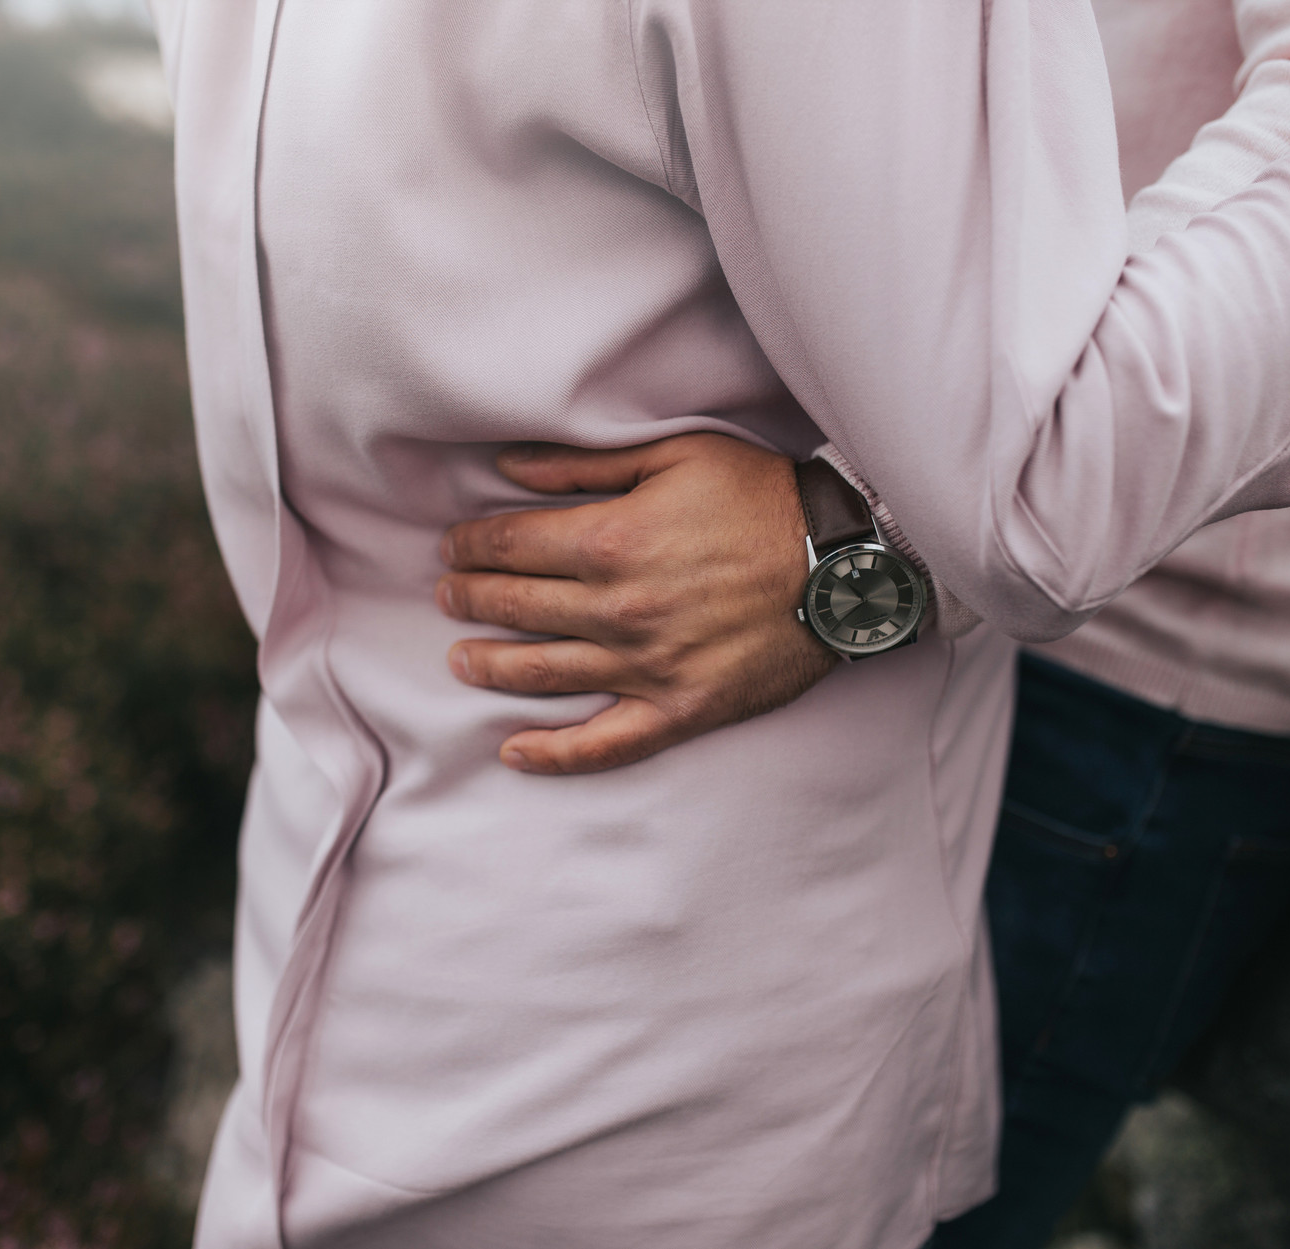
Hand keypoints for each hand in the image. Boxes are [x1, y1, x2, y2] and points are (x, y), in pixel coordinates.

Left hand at [436, 433, 836, 773]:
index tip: (452, 547)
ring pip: (542, 674)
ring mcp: (646, 667)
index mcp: (611, 541)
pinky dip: (554, 754)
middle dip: (470, 599)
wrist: (841, 563)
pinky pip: (604, 744)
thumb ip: (584, 464)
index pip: (511, 546)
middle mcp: (617, 610)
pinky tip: (514, 751)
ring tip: (462, 661)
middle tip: (447, 596)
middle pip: (516, 607)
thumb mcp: (674, 454)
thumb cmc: (760, 498)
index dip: (471, 546)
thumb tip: (508, 467)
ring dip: (490, 666)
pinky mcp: (678, 711)